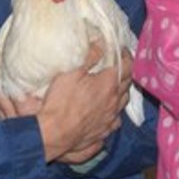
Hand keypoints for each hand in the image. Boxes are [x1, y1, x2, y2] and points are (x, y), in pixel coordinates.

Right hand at [35, 42, 130, 162]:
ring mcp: (109, 121)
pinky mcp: (102, 134)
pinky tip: (107, 115)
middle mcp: (114, 103)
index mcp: (109, 85)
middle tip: (119, 66)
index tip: (122, 50)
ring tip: (114, 89)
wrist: (52, 134)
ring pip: (122, 105)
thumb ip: (90, 56)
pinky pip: (114, 123)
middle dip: (125, 74)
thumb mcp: (72, 72)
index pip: (126, 66)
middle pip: (126, 85)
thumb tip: (102, 43)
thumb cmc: (61, 101)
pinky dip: (113, 116)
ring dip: (121, 94)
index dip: (126, 56)